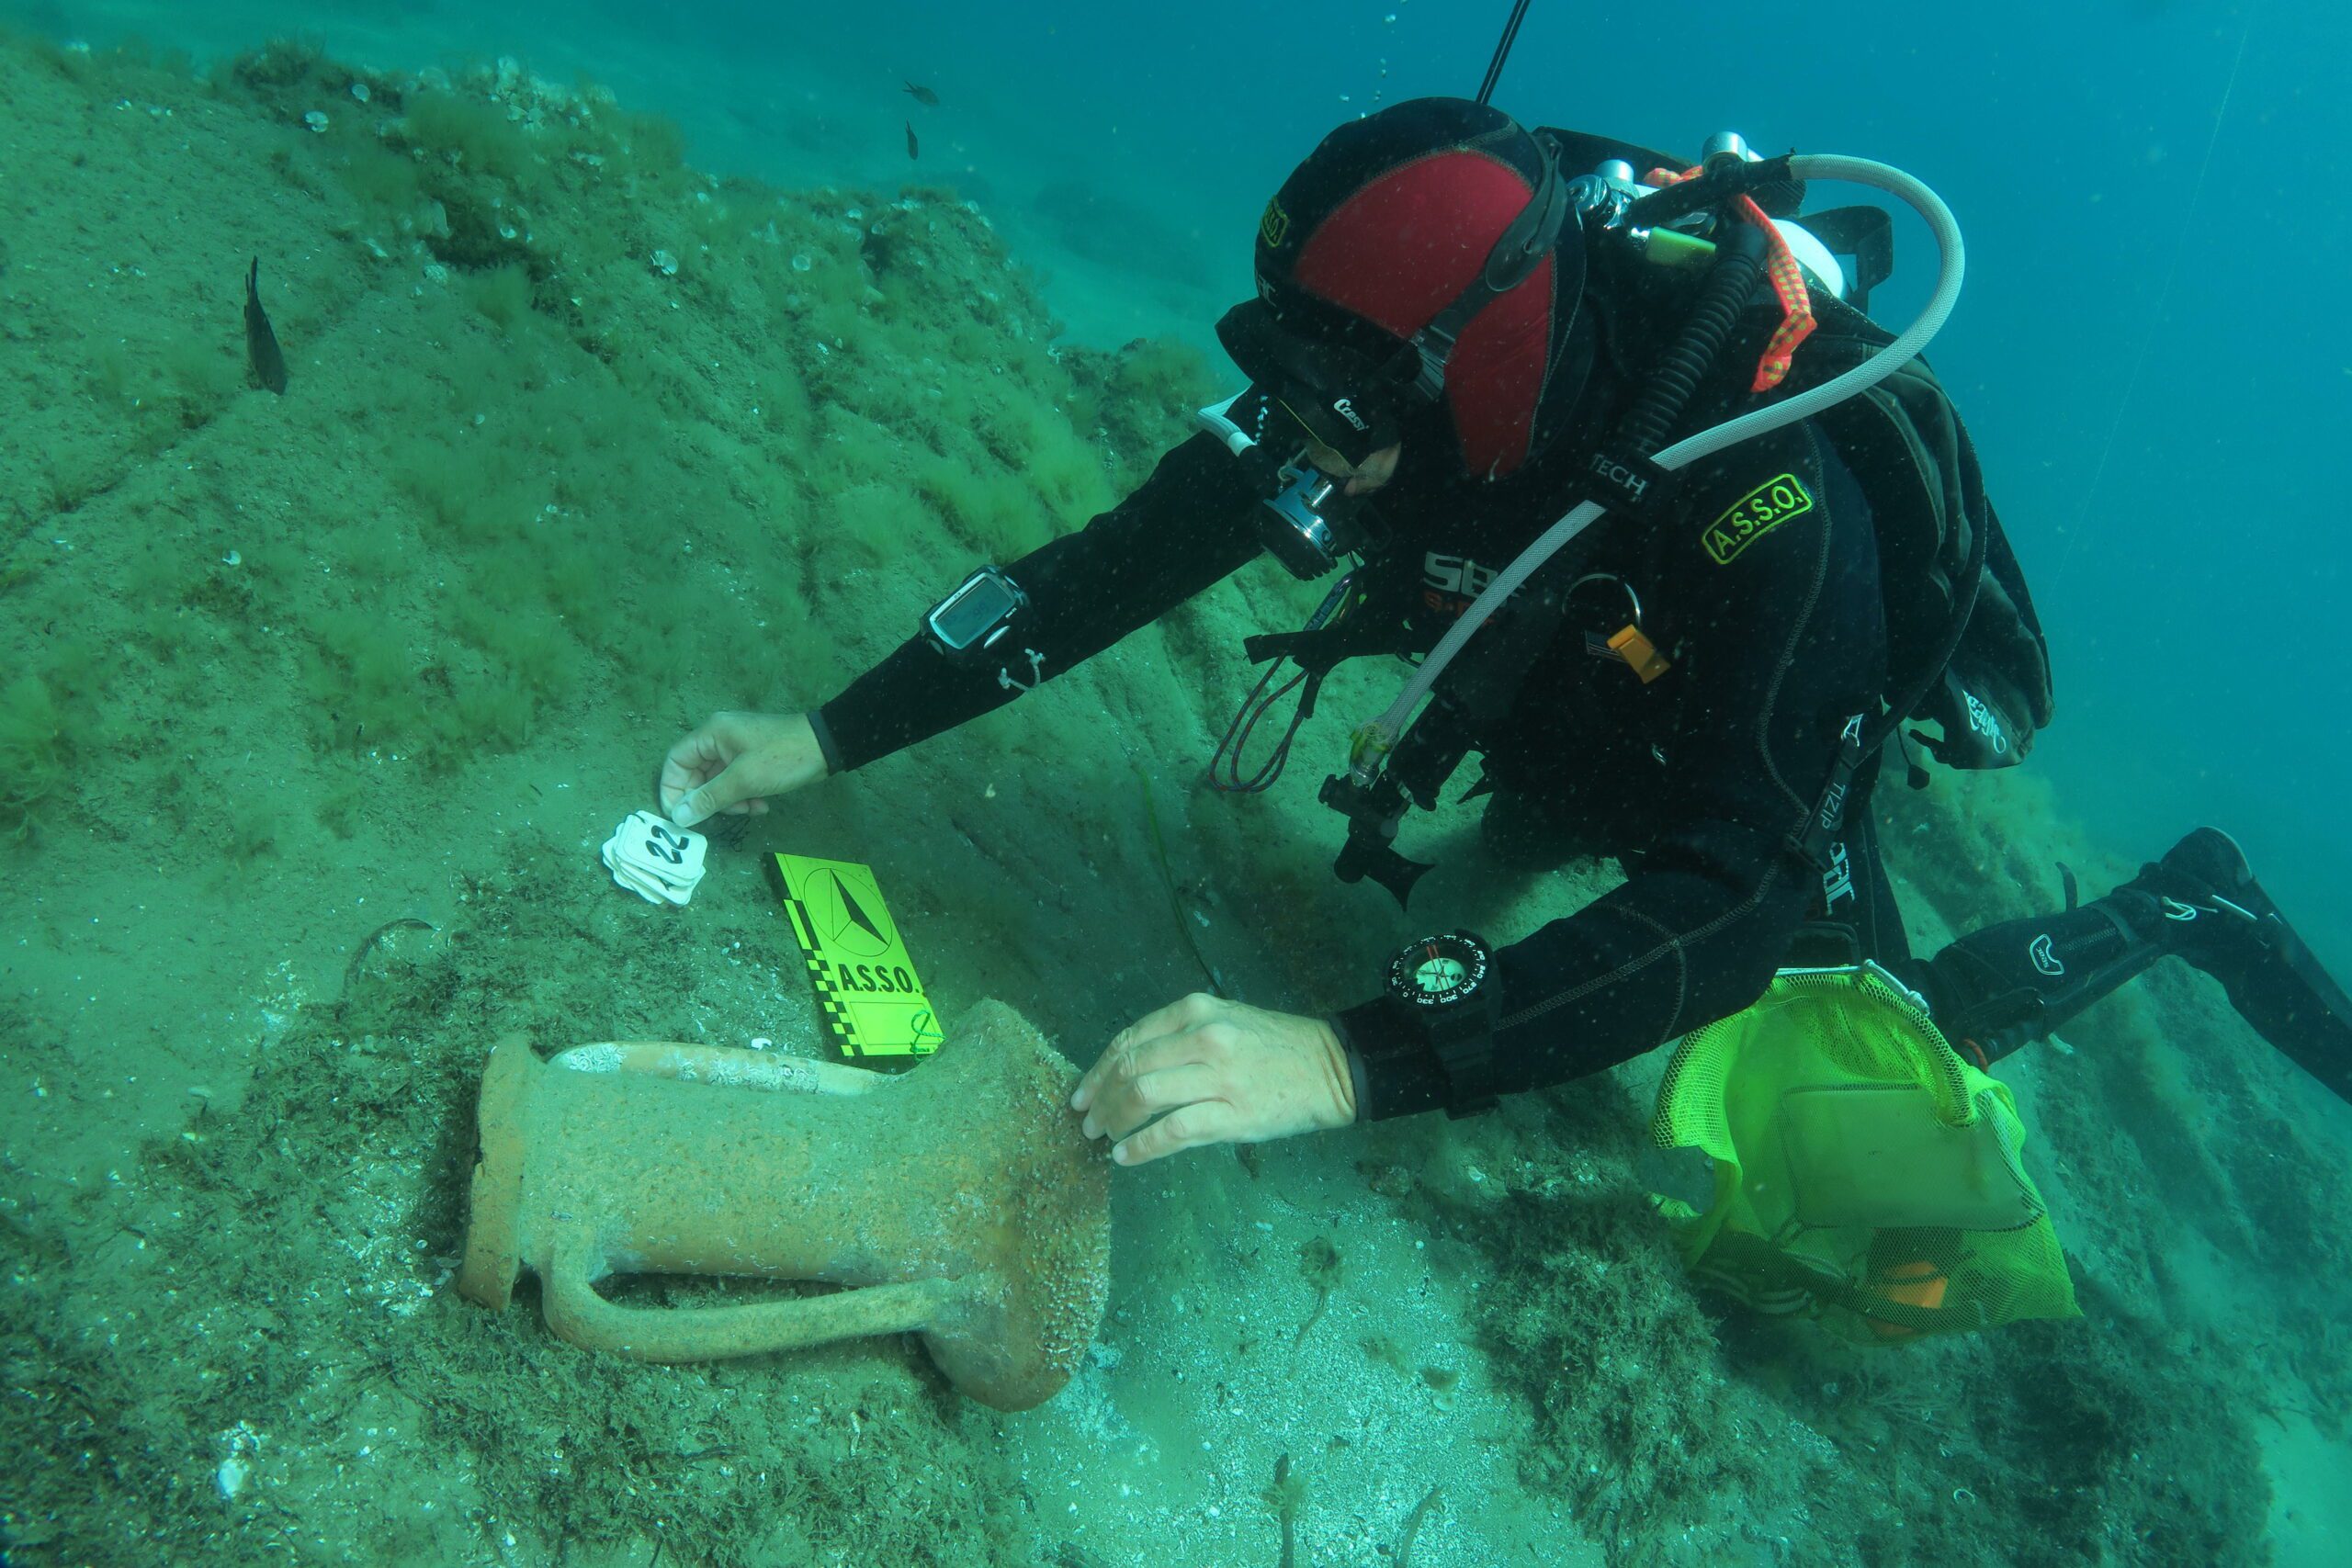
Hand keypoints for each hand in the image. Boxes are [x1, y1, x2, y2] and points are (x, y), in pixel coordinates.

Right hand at [659, 712, 828, 827]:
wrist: (827, 747)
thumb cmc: (783, 758)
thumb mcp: (744, 780)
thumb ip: (710, 798)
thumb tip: (679, 816)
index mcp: (712, 734)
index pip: (676, 761)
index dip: (672, 789)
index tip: (678, 815)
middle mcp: (720, 738)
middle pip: (696, 773)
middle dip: (708, 798)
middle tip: (717, 817)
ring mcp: (737, 749)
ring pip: (718, 781)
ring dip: (730, 801)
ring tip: (748, 809)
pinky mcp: (753, 760)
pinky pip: (737, 781)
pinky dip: (745, 796)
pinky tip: (761, 806)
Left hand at [1070, 993, 1357, 1166]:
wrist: (1330, 1068)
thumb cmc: (1274, 1045)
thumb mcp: (1224, 1019)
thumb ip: (1179, 1035)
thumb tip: (1129, 1069)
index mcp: (1196, 1011)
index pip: (1129, 1040)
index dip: (1098, 1070)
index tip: (1083, 1092)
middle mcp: (1203, 1038)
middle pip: (1130, 1069)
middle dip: (1099, 1098)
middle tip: (1087, 1121)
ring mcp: (1218, 1077)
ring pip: (1144, 1097)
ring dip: (1115, 1120)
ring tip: (1104, 1137)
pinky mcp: (1232, 1114)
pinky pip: (1173, 1131)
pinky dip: (1141, 1146)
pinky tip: (1125, 1156)